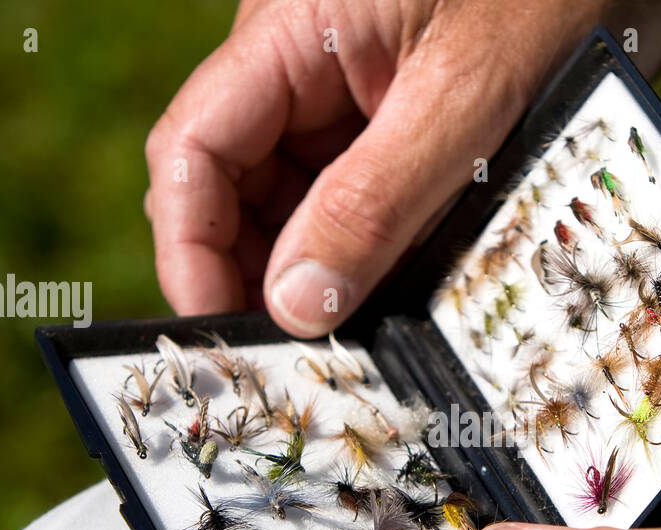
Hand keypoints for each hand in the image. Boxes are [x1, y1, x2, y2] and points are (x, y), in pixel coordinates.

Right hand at [144, 0, 660, 333]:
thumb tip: (294, 306)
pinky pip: (362, 205)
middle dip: (256, 278)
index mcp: (292, 31)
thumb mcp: (467, 100)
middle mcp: (308, 66)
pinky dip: (371, 262)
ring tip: (348, 348)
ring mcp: (356, 99)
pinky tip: (393, 308)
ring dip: (318, 280)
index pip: (195, 149)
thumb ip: (374, 202)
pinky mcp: (404, 128)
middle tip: (296, 365)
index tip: (227, 336)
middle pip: (237, 188)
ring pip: (299, 207)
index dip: (193, 251)